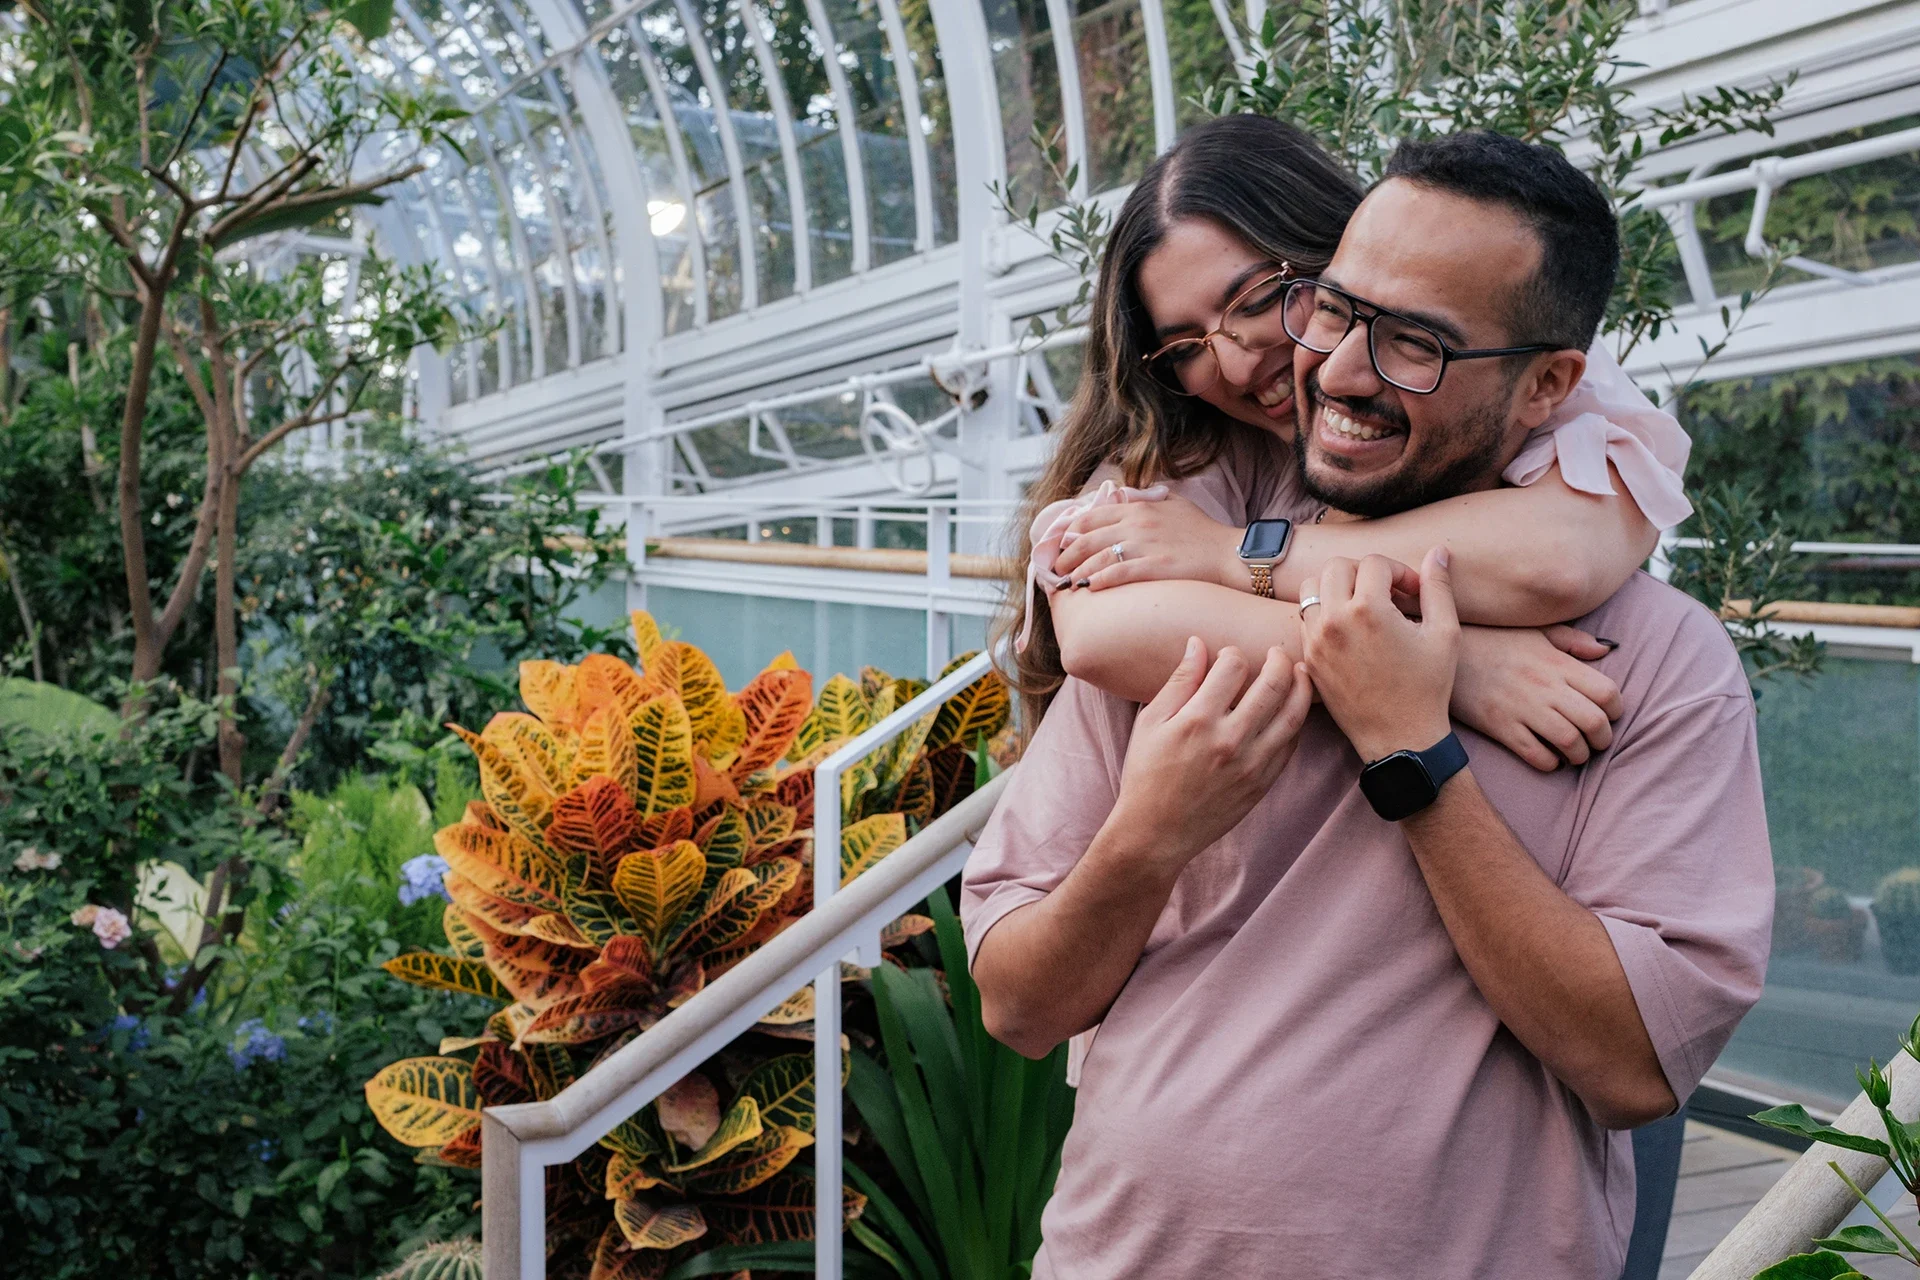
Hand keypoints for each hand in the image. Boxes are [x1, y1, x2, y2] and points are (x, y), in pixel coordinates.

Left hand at [1052, 494, 1243, 589]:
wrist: (1229, 553)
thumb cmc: (1202, 531)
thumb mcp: (1173, 503)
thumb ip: (1146, 499)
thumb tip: (1123, 497)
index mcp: (1138, 509)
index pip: (1091, 517)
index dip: (1070, 533)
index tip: (1061, 546)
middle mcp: (1137, 525)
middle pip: (1087, 539)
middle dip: (1066, 556)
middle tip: (1057, 570)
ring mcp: (1145, 546)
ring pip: (1098, 559)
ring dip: (1078, 573)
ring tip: (1067, 584)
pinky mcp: (1155, 567)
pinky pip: (1119, 574)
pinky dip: (1100, 581)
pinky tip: (1090, 588)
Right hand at [1112, 637, 1313, 871]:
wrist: (1156, 832)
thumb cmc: (1146, 774)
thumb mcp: (1151, 722)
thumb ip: (1179, 681)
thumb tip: (1198, 644)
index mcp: (1198, 720)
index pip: (1232, 667)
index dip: (1232, 653)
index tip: (1228, 656)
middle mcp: (1230, 739)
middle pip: (1273, 684)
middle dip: (1279, 660)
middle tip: (1276, 652)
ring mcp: (1251, 763)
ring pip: (1293, 715)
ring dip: (1302, 687)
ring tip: (1301, 672)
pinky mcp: (1262, 783)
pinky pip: (1290, 745)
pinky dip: (1296, 722)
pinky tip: (1293, 710)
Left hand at [1300, 549, 1458, 762]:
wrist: (1400, 738)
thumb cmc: (1428, 687)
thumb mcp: (1445, 634)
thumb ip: (1439, 587)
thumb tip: (1440, 551)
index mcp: (1369, 610)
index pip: (1375, 563)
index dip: (1400, 571)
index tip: (1414, 592)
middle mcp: (1334, 620)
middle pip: (1337, 566)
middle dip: (1364, 571)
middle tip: (1387, 592)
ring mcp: (1316, 640)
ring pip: (1311, 588)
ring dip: (1336, 587)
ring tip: (1363, 604)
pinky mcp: (1308, 658)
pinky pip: (1305, 618)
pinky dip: (1324, 612)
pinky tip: (1350, 629)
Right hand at [1453, 625, 1623, 770]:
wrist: (1446, 654)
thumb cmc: (1493, 640)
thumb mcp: (1534, 631)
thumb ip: (1572, 640)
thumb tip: (1604, 651)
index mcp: (1557, 663)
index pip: (1607, 692)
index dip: (1617, 710)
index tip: (1609, 715)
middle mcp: (1545, 686)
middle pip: (1594, 722)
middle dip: (1603, 739)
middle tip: (1596, 741)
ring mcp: (1522, 708)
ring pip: (1570, 742)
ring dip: (1579, 754)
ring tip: (1574, 753)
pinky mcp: (1500, 727)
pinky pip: (1536, 755)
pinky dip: (1550, 763)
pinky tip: (1548, 758)